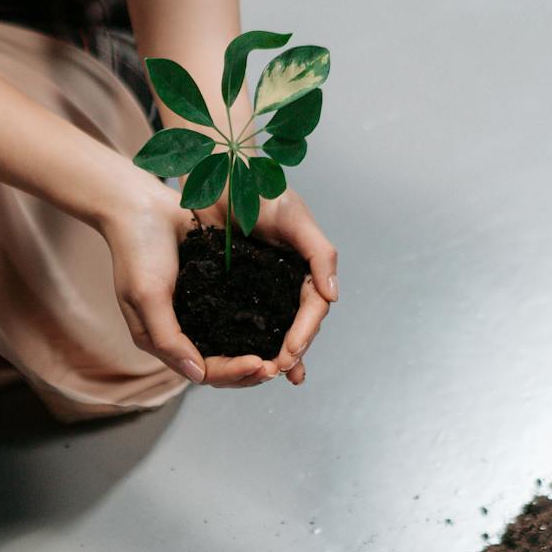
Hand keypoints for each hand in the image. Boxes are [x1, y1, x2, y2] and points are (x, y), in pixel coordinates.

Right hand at [96, 176, 307, 387]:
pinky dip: (256, 324)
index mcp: (162, 341)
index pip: (204, 371)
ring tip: (284, 352)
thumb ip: (168, 337)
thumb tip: (197, 376)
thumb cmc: (136, 250)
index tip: (260, 364)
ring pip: (233, 345)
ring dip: (257, 352)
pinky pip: (237, 315)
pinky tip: (279, 323)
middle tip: (279, 367)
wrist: (140, 205)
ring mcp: (199, 311)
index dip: (233, 373)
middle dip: (250, 371)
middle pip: (222, 366)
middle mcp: (183, 331)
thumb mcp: (147, 296)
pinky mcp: (214, 289)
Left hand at [193, 187, 338, 385]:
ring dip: (276, 356)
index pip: (313, 308)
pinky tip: (241, 363)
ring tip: (270, 377)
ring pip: (273, 329)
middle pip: (297, 325)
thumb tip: (333, 296)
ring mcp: (260, 289)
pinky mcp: (232, 291)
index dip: (305, 332)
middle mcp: (286, 282)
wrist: (217, 175)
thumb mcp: (294, 216)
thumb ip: (319, 253)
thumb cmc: (259, 189)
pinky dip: (246, 344)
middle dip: (292, 351)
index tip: (290, 352)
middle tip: (278, 370)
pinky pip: (242, 322)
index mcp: (306, 267)